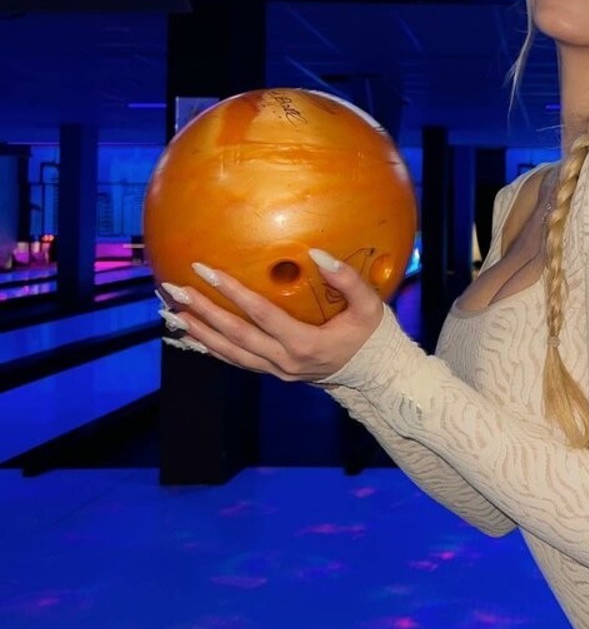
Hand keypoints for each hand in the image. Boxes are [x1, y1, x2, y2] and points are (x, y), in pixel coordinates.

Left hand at [158, 248, 382, 382]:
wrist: (376, 376)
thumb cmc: (373, 336)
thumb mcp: (370, 306)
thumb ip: (346, 279)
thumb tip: (317, 253)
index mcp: (305, 343)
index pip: (260, 314)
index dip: (232, 292)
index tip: (207, 270)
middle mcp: (285, 361)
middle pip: (235, 335)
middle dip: (203, 311)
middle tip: (175, 290)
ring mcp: (277, 371)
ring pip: (230, 353)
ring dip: (199, 332)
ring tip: (172, 313)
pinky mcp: (274, 373)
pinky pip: (237, 360)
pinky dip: (212, 348)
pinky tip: (194, 335)